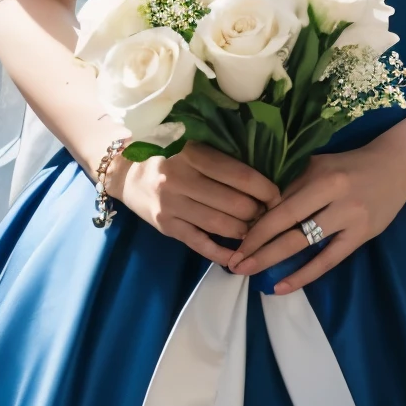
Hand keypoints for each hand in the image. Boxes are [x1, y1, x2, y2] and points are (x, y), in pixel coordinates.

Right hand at [112, 142, 280, 265]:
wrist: (127, 174)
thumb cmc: (171, 158)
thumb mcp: (194, 148)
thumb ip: (222, 159)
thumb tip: (265, 178)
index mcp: (193, 154)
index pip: (239, 175)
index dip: (265, 188)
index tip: (278, 196)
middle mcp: (181, 179)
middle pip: (234, 203)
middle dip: (258, 213)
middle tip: (268, 215)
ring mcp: (172, 205)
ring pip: (220, 226)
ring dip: (244, 232)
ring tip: (255, 230)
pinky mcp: (167, 226)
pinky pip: (201, 244)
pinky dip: (222, 253)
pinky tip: (237, 258)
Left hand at [228, 142, 405, 293]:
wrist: (396, 165)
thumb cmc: (349, 164)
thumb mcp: (318, 164)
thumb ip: (292, 184)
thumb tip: (258, 209)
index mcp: (321, 177)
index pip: (282, 207)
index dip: (257, 228)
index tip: (236, 243)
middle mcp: (335, 197)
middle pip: (290, 228)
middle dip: (259, 248)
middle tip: (235, 265)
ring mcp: (351, 219)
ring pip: (306, 245)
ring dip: (275, 261)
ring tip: (252, 275)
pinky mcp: (362, 236)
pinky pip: (329, 260)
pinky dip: (304, 275)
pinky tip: (283, 287)